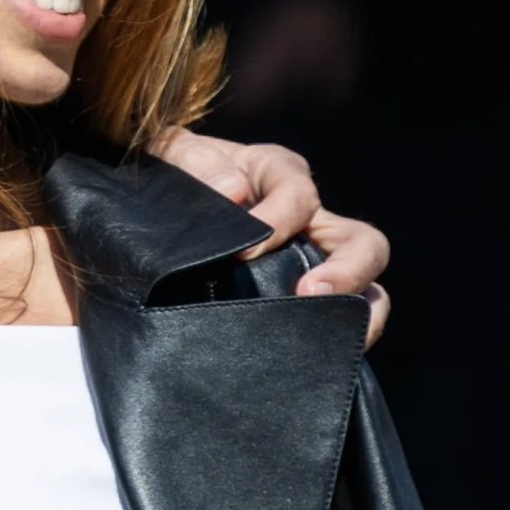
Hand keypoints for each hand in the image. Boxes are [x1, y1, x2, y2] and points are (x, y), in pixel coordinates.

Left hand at [152, 131, 392, 345]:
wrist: (142, 219)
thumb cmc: (165, 177)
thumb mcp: (169, 154)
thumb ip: (193, 159)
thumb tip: (233, 191)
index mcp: (276, 174)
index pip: (298, 193)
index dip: (278, 220)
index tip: (244, 252)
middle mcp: (307, 218)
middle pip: (360, 241)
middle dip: (348, 269)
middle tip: (311, 293)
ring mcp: (311, 262)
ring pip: (366, 286)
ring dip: (359, 311)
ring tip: (336, 335)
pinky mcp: (302, 299)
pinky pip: (342, 319)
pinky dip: (345, 336)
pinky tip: (324, 355)